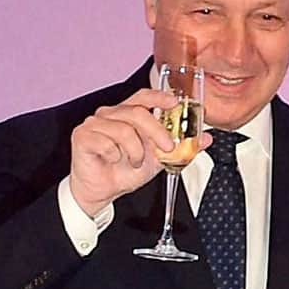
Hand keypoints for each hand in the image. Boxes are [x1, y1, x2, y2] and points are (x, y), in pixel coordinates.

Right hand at [69, 89, 209, 215]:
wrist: (103, 191)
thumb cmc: (126, 170)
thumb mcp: (160, 159)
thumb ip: (182, 147)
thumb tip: (206, 139)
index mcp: (128, 114)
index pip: (144, 96)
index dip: (159, 96)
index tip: (175, 102)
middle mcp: (111, 114)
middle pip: (138, 113)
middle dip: (157, 131)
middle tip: (167, 148)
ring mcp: (95, 123)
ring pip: (124, 130)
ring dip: (136, 151)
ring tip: (135, 162)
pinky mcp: (82, 136)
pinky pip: (105, 143)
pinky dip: (115, 155)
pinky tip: (114, 161)